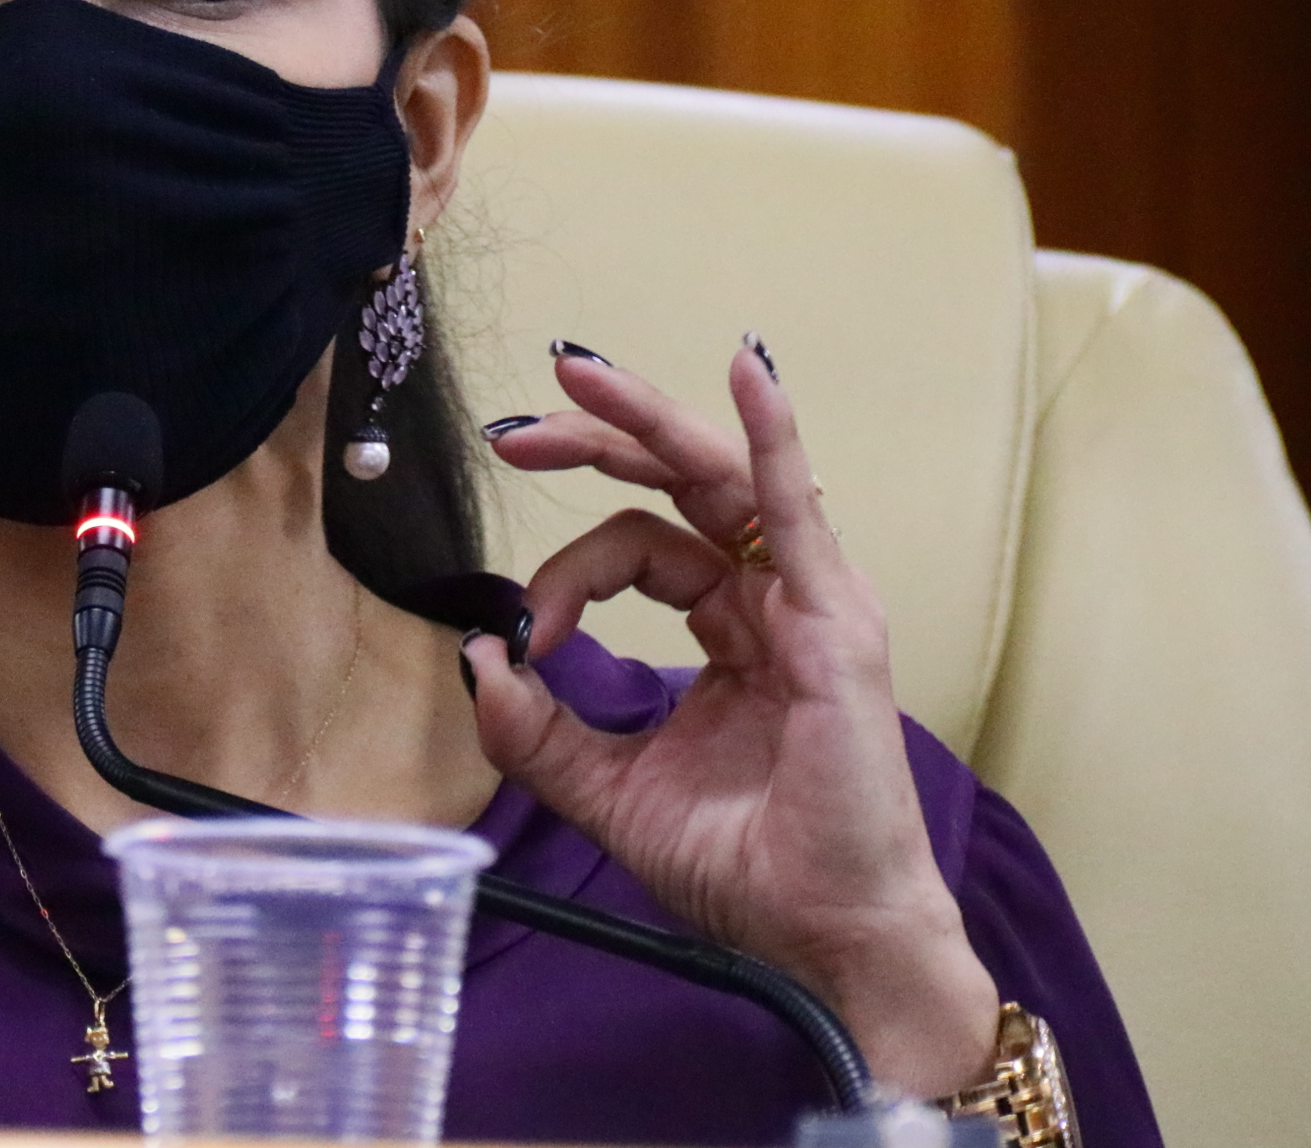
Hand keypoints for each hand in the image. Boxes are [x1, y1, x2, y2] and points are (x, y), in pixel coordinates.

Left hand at [469, 341, 1000, 1097]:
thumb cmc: (747, 871)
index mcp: (731, 630)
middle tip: (514, 428)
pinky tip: (748, 370)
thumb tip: (476, 657)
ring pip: (721, 478)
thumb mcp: (610, 791)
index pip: (639, 550)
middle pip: (676, 486)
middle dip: (592, 442)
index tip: (525, 634)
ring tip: (577, 378)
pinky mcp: (833, 622)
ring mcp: (809, 604)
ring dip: (646, 420)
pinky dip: (773, 436)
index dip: (566, 574)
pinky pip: (796, 510)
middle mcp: (772, 601)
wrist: (825, 940)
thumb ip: (538, 730)